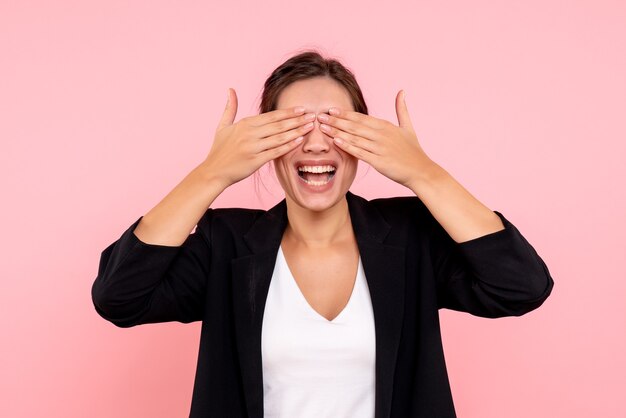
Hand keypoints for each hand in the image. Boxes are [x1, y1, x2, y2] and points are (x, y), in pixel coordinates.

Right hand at [202, 88, 314, 186]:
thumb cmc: (219, 150)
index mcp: (244, 124)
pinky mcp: (255, 161)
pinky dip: (288, 146)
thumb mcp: (222, 126)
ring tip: (310, 127)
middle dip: (297, 120)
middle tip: (312, 116)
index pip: (271, 116)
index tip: (302, 109)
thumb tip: (230, 90)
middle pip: (278, 124)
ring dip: (297, 131)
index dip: (288, 112)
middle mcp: (249, 133)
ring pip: (279, 137)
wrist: (214, 171)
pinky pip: (275, 151)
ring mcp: (253, 147)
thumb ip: (230, 108)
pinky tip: (299, 141)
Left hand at [317, 90, 434, 187]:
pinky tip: (336, 141)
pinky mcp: (379, 161)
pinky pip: (359, 152)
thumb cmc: (413, 151)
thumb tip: (401, 91)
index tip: (331, 109)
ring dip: (337, 132)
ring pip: (354, 138)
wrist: (421, 170)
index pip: (361, 118)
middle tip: (320, 116)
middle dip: (336, 121)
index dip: (345, 113)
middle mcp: (381, 135)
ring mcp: (380, 148)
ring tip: (323, 128)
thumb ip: (402, 109)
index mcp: (386, 126)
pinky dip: (347, 146)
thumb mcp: (408, 127)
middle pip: (354, 126)